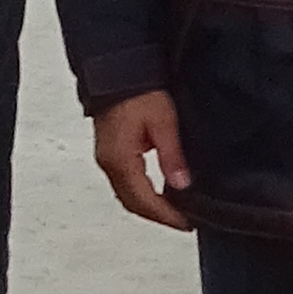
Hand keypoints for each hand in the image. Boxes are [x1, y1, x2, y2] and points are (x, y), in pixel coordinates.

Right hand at [93, 90, 195, 230]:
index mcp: (120, 160)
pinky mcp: (109, 150)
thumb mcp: (164, 122)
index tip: (185, 223)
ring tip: (173, 210)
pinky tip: (158, 190)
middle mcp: (109, 163)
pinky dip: (141, 192)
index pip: (144, 201)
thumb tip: (182, 185)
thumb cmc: (139, 91)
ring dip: (149, 205)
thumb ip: (172, 156)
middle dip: (157, 215)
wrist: (117, 70)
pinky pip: (124, 181)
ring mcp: (107, 157)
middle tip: (182, 221)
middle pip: (132, 203)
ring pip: (126, 194)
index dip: (166, 216)